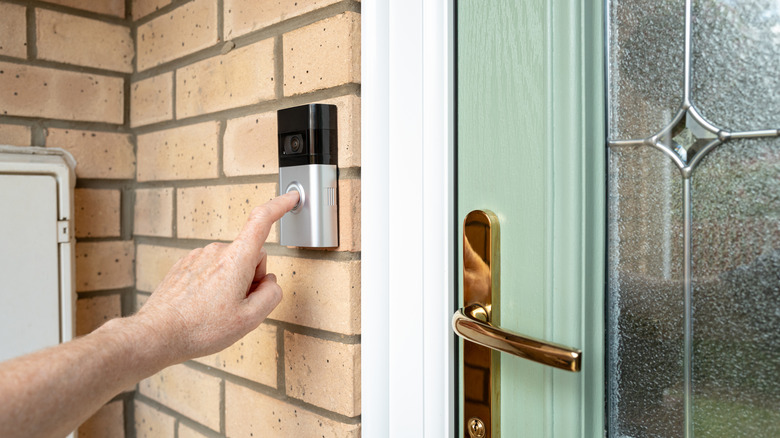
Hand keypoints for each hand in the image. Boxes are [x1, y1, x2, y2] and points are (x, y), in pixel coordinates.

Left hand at [131, 191, 299, 364]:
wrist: (157, 334)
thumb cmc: (199, 328)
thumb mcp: (249, 320)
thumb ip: (271, 295)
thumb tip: (270, 283)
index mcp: (236, 259)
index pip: (262, 221)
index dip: (280, 206)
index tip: (291, 197)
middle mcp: (216, 251)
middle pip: (250, 255)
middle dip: (252, 277)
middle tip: (238, 305)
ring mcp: (198, 256)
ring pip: (230, 264)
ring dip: (232, 283)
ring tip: (216, 309)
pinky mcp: (185, 264)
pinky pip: (211, 269)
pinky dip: (214, 284)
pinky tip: (204, 305)